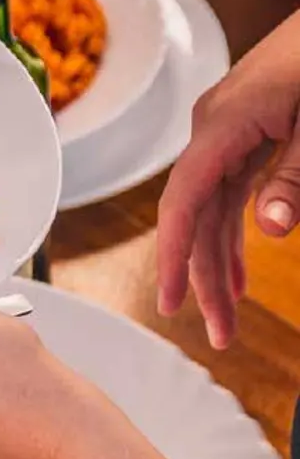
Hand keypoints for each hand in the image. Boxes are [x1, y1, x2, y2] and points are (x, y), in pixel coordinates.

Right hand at [158, 11, 299, 347]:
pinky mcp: (243, 130)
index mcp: (222, 123)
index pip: (182, 200)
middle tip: (217, 334)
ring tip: (224, 316)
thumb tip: (268, 230)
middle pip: (195, 215)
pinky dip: (233, 232)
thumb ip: (294, 177)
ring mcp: (226, 129)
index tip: (171, 301)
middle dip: (202, 277)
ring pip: (210, 208)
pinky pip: (228, 192)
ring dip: (217, 262)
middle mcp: (213, 128)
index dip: (172, 254)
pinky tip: (239, 270)